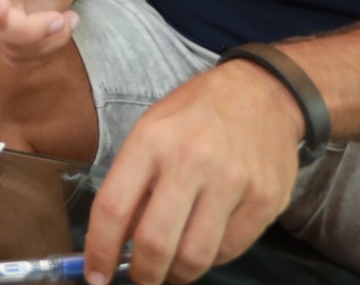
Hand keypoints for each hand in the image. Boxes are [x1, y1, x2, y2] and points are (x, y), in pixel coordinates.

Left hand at [82, 62, 304, 284]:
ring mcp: (232, 181)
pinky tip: (203, 246)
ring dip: (176, 274)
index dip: (99, 250)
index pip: (113, 207)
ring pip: (194, 256)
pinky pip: (229, 250)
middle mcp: (190, 160)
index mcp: (152, 140)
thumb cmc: (197, 113)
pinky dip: (211, 259)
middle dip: (142, 274)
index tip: (95, 274)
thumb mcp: (152, 129)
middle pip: (155, 242)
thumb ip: (134, 182)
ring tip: (171, 269)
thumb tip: (119, 239)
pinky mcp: (265, 199)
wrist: (263, 92)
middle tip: (140, 278)